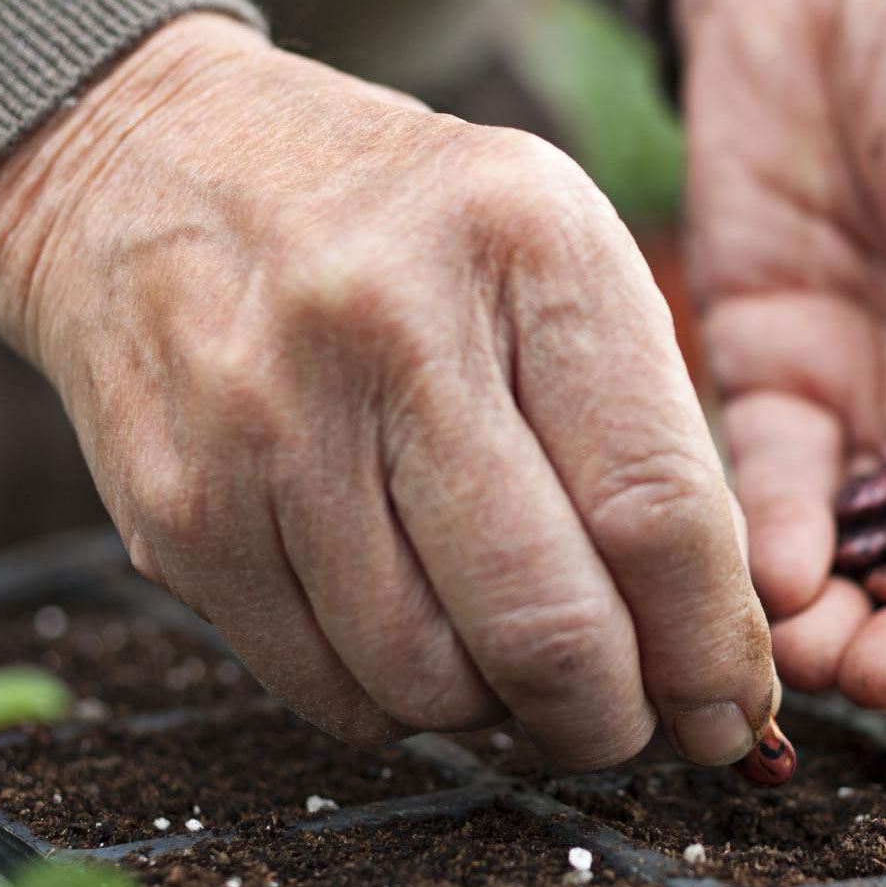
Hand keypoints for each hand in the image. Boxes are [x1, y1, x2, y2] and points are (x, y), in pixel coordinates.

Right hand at [0, 14, 776, 769]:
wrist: (153, 160)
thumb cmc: (404, 227)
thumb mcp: (553, 252)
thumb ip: (645, 432)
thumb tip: (714, 648)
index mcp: (525, 246)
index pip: (656, 509)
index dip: (709, 648)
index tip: (732, 709)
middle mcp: (388, 326)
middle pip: (546, 624)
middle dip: (614, 720)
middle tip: (634, 725)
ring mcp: (265, 424)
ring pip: (431, 683)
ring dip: (504, 719)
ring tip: (522, 674)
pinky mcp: (180, 512)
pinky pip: (325, 691)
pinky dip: (399, 707)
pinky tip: (422, 650)